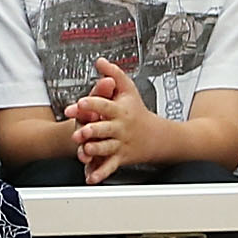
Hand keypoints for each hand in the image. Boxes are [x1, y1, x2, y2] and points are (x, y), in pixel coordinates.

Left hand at [69, 60, 147, 182]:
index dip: (92, 103)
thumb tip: (100, 60)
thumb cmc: (138, 110)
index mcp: (119, 110)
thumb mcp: (128, 89)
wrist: (157, 136)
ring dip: (95, 151)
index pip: (104, 105)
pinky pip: (110, 166)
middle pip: (104, 128)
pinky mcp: (120, 157)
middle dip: (91, 130)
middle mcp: (119, 128)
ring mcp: (120, 143)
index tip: (80, 103)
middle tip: (79, 131)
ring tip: (84, 151)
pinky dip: (100, 173)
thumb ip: (113, 74)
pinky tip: (90, 177)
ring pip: (106, 148)